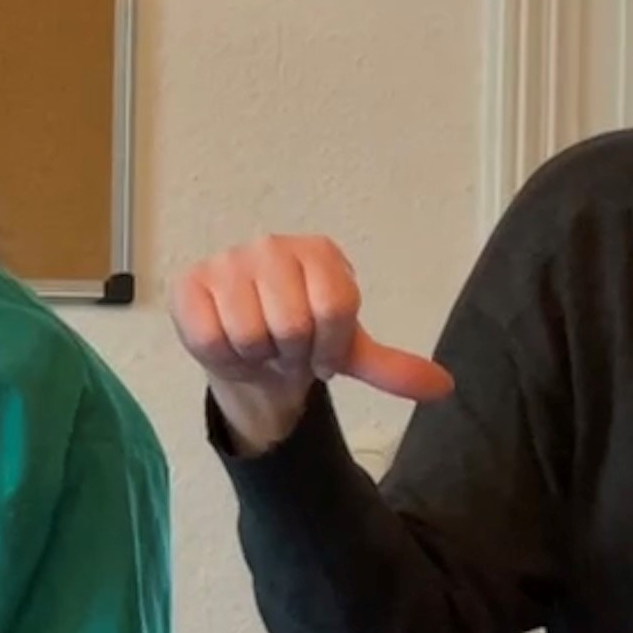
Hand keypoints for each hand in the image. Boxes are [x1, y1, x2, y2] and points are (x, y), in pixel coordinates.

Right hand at [169, 234, 454, 454]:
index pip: (336, 308)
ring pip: (250, 334)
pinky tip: (229, 347)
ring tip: (258, 349)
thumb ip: (391, 367)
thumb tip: (443, 386)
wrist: (248, 351)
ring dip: (257, 358)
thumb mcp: (348, 353)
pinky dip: (223, 358)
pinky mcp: (189, 285)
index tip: (321, 356)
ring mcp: (227, 262)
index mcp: (320, 253)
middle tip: (284, 352)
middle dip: (291, 356)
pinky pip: (210, 337)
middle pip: (292, 324)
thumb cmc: (300, 342)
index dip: (329, 349)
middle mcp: (271, 246)